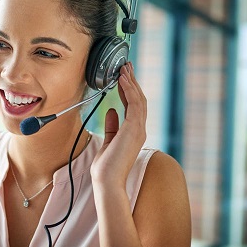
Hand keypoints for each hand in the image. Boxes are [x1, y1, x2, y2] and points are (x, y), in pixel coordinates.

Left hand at [90, 62, 146, 187]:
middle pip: (139, 99)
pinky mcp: (134, 129)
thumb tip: (112, 110)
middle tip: (126, 66)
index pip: (134, 106)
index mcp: (134, 132)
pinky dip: (129, 90)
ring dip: (131, 82)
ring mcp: (138, 129)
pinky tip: (123, 80)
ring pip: (138, 99)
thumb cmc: (107, 166)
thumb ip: (112, 125)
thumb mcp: (108, 140)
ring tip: (124, 68)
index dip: (129, 89)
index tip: (123, 76)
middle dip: (132, 81)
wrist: (107, 180)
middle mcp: (139, 129)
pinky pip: (134, 104)